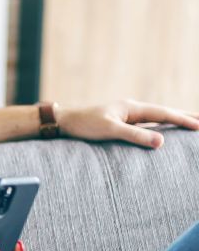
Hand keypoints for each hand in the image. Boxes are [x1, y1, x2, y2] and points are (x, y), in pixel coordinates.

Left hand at [57, 100, 198, 148]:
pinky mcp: (122, 121)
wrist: (64, 121)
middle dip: (185, 115)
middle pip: (164, 111)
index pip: (164, 113)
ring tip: (192, 122)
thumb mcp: (110, 130)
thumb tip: (161, 142)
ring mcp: (127, 114)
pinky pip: (148, 122)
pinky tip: (165, 129)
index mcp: (132, 108)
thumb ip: (135, 136)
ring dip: (175, 119)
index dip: (183, 119)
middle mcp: (132, 108)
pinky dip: (161, 124)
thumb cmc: (83, 124)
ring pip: (158, 116)